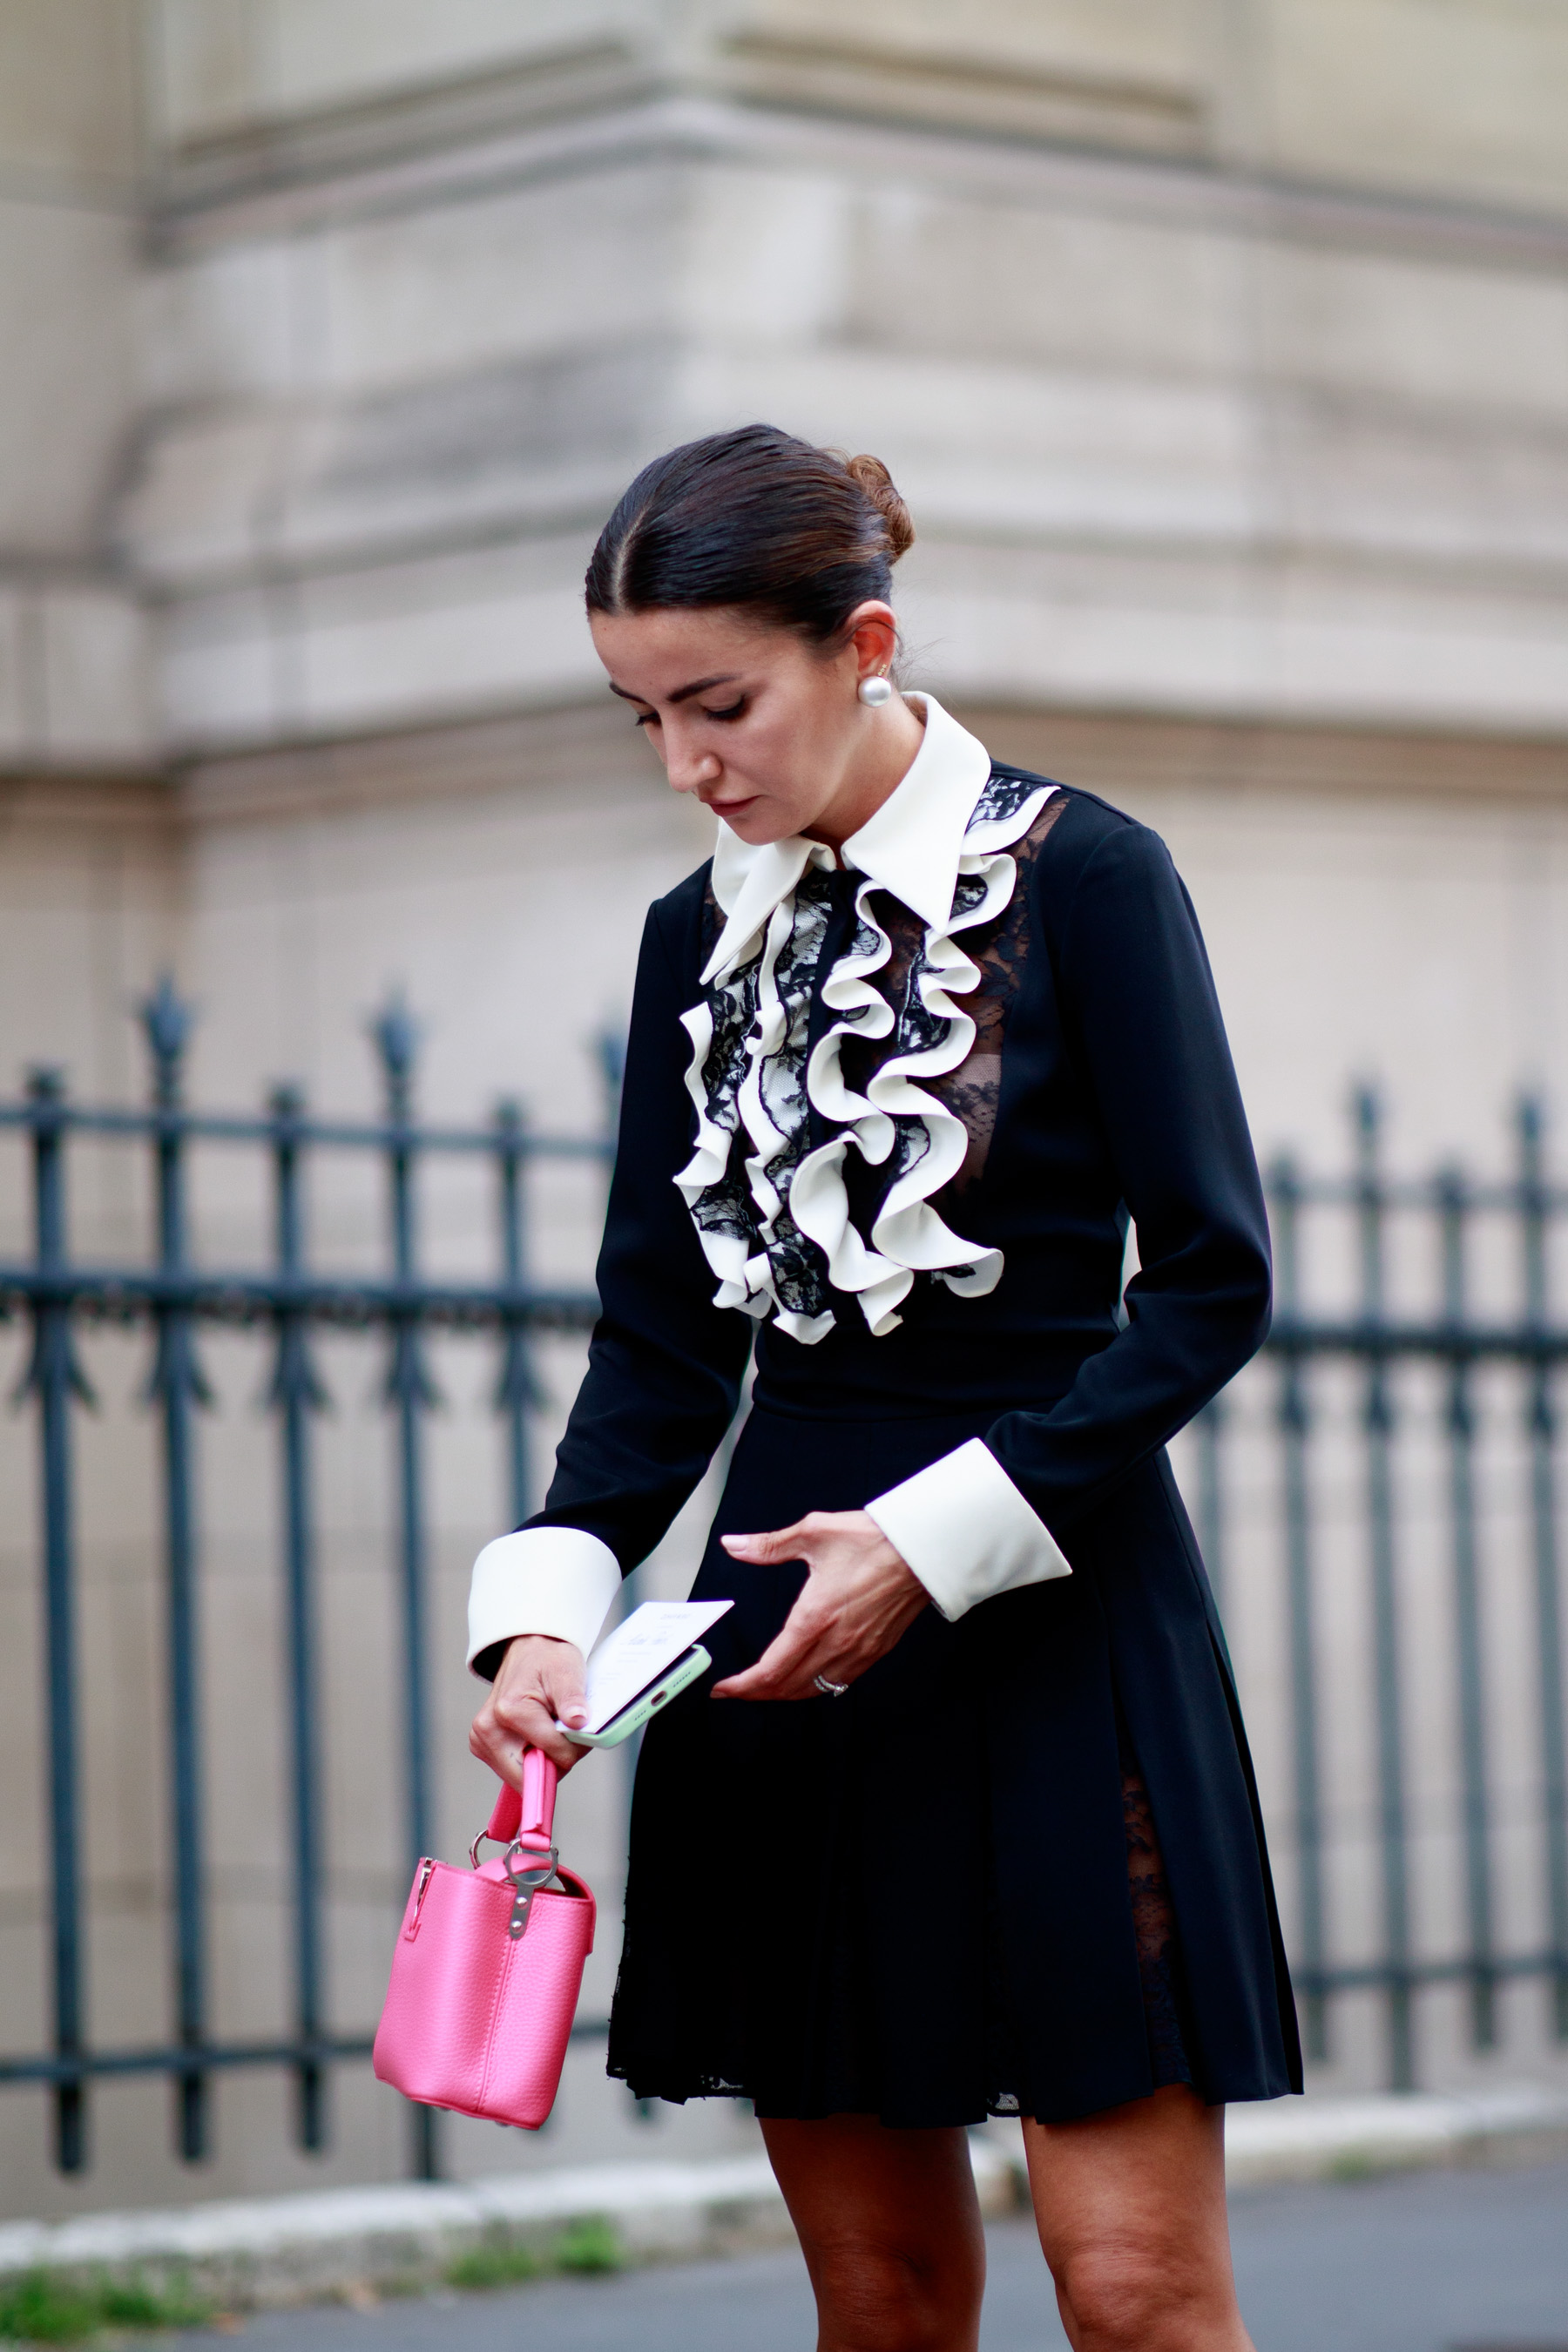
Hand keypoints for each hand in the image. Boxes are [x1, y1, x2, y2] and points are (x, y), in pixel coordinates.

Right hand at [470, 1634, 589, 1781]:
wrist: (528, 1651)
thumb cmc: (549, 1661)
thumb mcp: (567, 1673)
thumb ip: (573, 1699)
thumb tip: (578, 1722)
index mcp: (508, 1711)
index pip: (553, 1755)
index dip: (574, 1748)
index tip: (579, 1729)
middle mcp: (487, 1729)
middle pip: (530, 1777)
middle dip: (553, 1761)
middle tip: (563, 1732)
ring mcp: (480, 1740)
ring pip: (522, 1777)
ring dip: (542, 1760)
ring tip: (549, 1729)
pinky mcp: (481, 1747)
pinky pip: (514, 1771)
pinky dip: (530, 1759)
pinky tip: (535, 1736)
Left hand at [711, 1510, 926, 1700]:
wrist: (921, 1549)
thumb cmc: (873, 1539)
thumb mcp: (813, 1533)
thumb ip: (768, 1545)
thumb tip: (734, 1544)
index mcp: (815, 1617)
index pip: (771, 1669)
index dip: (743, 1686)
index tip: (723, 1688)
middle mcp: (836, 1642)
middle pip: (787, 1687)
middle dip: (756, 1694)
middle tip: (735, 1691)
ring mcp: (858, 1651)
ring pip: (813, 1690)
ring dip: (784, 1694)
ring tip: (764, 1688)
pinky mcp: (876, 1650)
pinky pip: (838, 1682)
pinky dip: (814, 1687)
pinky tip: (806, 1679)